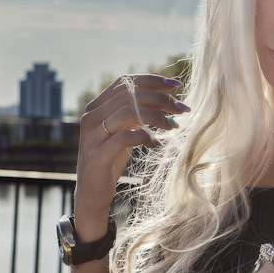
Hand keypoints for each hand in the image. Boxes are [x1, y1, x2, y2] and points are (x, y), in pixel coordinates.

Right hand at [73, 75, 186, 233]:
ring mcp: (92, 135)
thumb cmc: (111, 159)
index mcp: (95, 107)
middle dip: (160, 99)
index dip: (151, 80)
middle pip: (129, 95)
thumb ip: (133, 109)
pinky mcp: (98, 154)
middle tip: (182, 109)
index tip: (176, 85)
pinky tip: (157, 144)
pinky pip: (126, 137)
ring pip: (128, 112)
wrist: (92, 192)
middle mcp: (91, 117)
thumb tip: (158, 84)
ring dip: (156, 116)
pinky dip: (146, 137)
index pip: (124, 81)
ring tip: (173, 126)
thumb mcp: (122, 130)